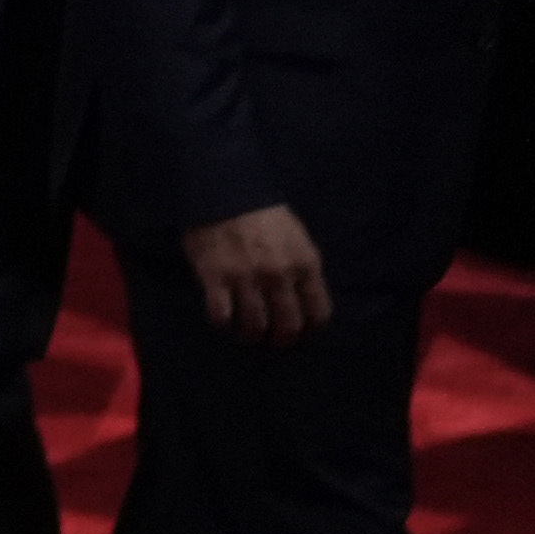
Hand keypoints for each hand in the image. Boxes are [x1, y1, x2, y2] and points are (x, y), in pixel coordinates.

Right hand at [181, 205, 331, 341]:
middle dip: (281, 340)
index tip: (301, 334)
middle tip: (272, 341)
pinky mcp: (216, 278)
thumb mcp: (297, 238)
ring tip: (246, 336)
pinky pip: (220, 315)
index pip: (318, 312)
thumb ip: (303, 268)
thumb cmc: (263, 215)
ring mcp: (246, 278)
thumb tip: (303, 298)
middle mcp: (279, 275)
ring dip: (251, 337)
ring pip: (255, 325)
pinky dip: (222, 323)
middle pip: (288, 325)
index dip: (311, 330)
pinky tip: (222, 319)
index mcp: (305, 265)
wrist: (224, 192)